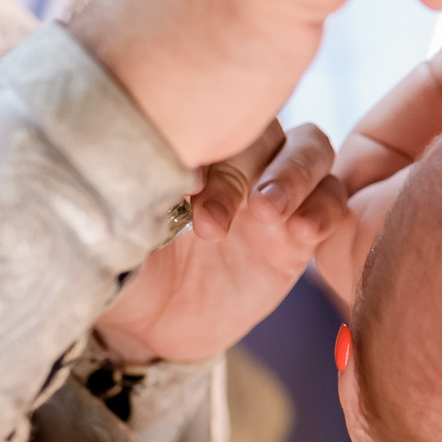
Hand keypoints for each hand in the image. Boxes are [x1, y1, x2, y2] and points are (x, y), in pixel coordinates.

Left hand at [95, 121, 347, 362]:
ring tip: (267, 215)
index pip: (212, 112)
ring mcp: (271, 192)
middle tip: (211, 223)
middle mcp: (234, 158)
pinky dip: (325, 208)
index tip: (183, 187)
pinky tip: (302, 233)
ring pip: (311, 147)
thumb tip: (127, 174)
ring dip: (295, 174)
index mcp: (189, 145)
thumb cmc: (123, 272)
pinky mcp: (297, 234)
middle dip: (243, 168)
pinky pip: (333, 201)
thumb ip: (120, 203)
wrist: (149, 329)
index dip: (208, 139)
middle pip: (265, 125)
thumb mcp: (108, 238)